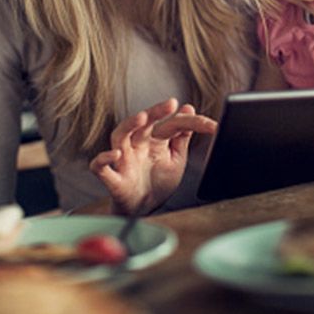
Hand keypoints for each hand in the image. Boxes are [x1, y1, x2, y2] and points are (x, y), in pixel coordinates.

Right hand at [89, 98, 216, 214]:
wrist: (144, 210)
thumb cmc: (157, 181)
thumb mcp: (176, 159)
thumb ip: (181, 137)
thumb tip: (189, 108)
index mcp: (156, 139)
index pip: (173, 124)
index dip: (193, 122)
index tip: (213, 126)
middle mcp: (138, 144)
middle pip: (143, 122)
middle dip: (155, 111)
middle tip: (170, 103)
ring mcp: (124, 159)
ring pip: (119, 135)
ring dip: (128, 124)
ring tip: (142, 118)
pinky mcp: (113, 178)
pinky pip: (101, 166)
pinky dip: (104, 159)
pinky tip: (116, 155)